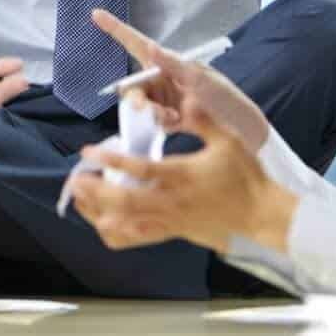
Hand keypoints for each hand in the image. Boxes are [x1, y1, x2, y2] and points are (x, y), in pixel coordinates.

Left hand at [69, 103, 297, 253]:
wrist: (260, 214)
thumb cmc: (246, 176)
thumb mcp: (228, 140)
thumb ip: (203, 120)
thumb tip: (186, 99)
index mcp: (184, 175)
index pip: (141, 168)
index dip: (112, 159)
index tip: (89, 151)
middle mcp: (173, 201)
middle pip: (125, 200)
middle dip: (95, 192)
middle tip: (75, 179)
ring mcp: (171, 220)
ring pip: (128, 223)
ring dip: (100, 213)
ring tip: (80, 199)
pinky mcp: (173, 232)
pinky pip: (139, 237)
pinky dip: (116, 231)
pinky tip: (102, 221)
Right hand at [90, 9, 268, 152]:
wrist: (243, 134)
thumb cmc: (227, 99)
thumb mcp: (203, 80)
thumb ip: (175, 65)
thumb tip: (150, 47)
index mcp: (171, 63)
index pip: (138, 43)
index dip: (116, 29)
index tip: (96, 13)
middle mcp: (164, 80)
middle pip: (133, 84)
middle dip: (134, 97)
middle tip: (142, 108)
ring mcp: (164, 101)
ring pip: (139, 105)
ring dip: (150, 113)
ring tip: (171, 119)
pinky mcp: (168, 121)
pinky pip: (149, 122)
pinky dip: (158, 124)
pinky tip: (177, 124)